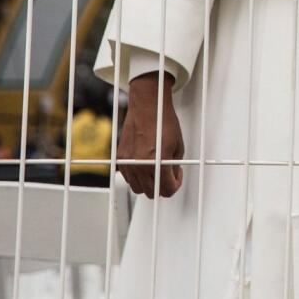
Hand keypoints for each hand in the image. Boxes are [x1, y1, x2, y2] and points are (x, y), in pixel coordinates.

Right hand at [118, 73, 183, 197]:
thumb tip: (172, 177)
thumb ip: (174, 165)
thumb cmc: (164, 121)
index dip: (176, 184)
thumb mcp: (178, 145)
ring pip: (138, 188)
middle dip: (163, 186)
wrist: (148, 106)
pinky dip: (136, 175)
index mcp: (157, 163)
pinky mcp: (120, 158)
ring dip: (148, 183)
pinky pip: (128, 177)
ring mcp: (128, 163)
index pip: (167, 189)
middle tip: (169, 174)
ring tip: (156, 169)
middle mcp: (140, 166)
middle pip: (152, 193)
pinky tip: (145, 164)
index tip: (177, 177)